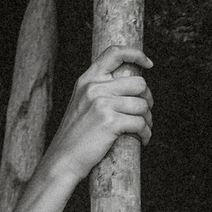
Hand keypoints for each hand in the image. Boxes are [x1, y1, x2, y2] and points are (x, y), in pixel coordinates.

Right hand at [47, 47, 153, 182]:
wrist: (63, 158)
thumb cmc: (76, 135)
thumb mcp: (81, 102)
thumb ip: (99, 89)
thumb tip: (130, 84)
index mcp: (87, 80)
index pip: (114, 53)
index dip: (136, 54)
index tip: (148, 64)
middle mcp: (94, 88)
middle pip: (139, 83)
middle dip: (148, 99)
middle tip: (145, 113)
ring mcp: (102, 104)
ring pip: (142, 105)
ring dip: (148, 120)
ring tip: (144, 129)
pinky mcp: (110, 123)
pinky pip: (140, 123)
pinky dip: (146, 134)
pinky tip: (143, 140)